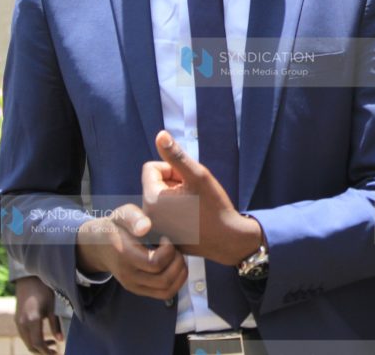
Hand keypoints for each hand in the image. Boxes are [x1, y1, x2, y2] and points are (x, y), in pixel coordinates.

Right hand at [14, 276, 61, 353]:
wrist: (28, 278)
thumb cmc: (44, 290)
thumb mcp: (52, 307)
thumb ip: (55, 325)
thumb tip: (61, 340)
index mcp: (32, 320)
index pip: (37, 343)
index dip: (46, 351)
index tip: (57, 353)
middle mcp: (22, 323)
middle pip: (30, 345)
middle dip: (42, 351)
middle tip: (55, 351)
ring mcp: (17, 321)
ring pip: (26, 341)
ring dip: (37, 345)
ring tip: (52, 344)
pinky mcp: (16, 319)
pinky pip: (23, 334)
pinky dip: (32, 339)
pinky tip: (43, 335)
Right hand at [75, 203, 186, 299]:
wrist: (99, 247)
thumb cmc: (116, 228)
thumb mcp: (122, 215)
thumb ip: (133, 217)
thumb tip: (145, 227)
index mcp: (125, 255)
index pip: (155, 263)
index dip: (168, 250)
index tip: (166, 238)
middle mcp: (129, 275)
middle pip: (164, 279)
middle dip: (177, 262)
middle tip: (175, 248)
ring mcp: (134, 286)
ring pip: (167, 290)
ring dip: (179, 273)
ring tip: (176, 257)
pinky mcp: (139, 290)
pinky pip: (164, 294)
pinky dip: (177, 282)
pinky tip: (174, 266)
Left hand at [142, 130, 263, 265]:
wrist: (227, 239)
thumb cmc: (214, 206)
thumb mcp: (198, 175)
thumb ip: (176, 155)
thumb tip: (160, 134)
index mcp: (152, 199)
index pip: (152, 168)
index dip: (172, 169)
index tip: (188, 181)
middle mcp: (147, 216)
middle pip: (155, 183)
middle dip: (173, 183)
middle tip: (194, 195)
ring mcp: (154, 228)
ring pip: (160, 197)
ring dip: (175, 196)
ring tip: (194, 207)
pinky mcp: (161, 236)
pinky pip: (163, 213)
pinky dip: (175, 211)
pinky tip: (191, 219)